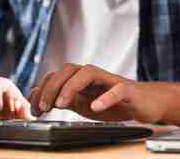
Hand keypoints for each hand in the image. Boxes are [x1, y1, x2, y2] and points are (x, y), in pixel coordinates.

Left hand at [29, 63, 174, 122]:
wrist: (144, 103)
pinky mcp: (127, 89)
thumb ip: (63, 99)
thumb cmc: (112, 102)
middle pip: (68, 70)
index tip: (35, 110)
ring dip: (71, 87)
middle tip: (44, 107)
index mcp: (80, 79)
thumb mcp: (82, 103)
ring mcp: (109, 81)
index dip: (42, 90)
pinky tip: (95, 107)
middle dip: (52, 87)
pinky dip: (105, 97)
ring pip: (88, 73)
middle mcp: (92, 76)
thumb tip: (37, 97)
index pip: (56, 76)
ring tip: (61, 104)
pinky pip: (117, 89)